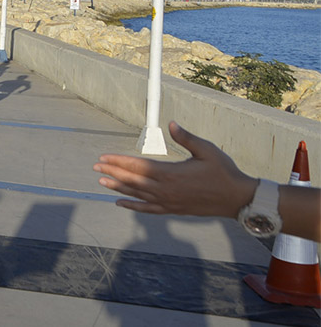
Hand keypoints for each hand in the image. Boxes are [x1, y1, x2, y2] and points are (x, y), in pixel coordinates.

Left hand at [93, 122, 257, 217]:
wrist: (237, 199)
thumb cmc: (223, 172)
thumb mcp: (207, 150)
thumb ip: (186, 138)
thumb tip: (171, 124)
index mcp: (171, 174)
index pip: (138, 166)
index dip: (119, 161)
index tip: (103, 157)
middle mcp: (165, 190)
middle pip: (133, 180)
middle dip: (113, 172)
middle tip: (96, 167)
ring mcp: (168, 201)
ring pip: (137, 194)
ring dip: (118, 187)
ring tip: (102, 181)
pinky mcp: (172, 210)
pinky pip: (148, 209)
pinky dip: (132, 206)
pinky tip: (120, 202)